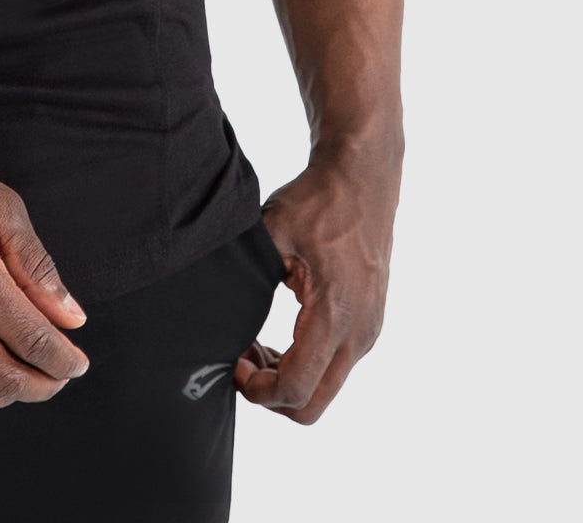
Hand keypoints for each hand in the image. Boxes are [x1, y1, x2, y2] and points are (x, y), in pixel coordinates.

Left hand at [234, 151, 398, 422]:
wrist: (364, 176)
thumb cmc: (318, 199)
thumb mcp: (272, 230)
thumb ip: (248, 275)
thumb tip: (214, 312)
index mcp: (336, 315)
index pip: (296, 388)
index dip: (257, 390)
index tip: (233, 361)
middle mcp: (360, 334)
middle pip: (312, 406)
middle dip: (271, 395)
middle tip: (242, 359)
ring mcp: (368, 332)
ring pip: (324, 390)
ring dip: (286, 380)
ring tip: (253, 346)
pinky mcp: (368, 324)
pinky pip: (334, 368)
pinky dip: (303, 366)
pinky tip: (277, 337)